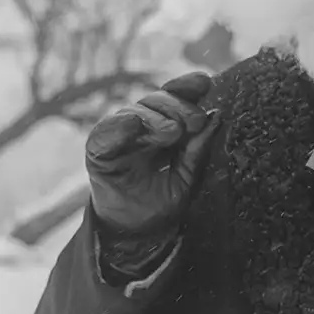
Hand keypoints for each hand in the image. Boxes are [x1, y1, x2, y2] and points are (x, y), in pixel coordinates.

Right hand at [85, 70, 218, 243]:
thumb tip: (215, 115)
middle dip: (178, 106)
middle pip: (157, 100)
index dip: (187, 87)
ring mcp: (118, 135)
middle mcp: (140, 126)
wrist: (137, 232)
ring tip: (172, 133)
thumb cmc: (161, 203)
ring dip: (155, 118)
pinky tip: (134, 123)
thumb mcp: (187, 176)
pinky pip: (105, 130)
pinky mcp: (98, 149)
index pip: (173, 98)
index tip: (204, 81)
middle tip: (194, 123)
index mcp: (162, 128)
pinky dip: (119, 125)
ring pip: (135, 111)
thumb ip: (198, 149)